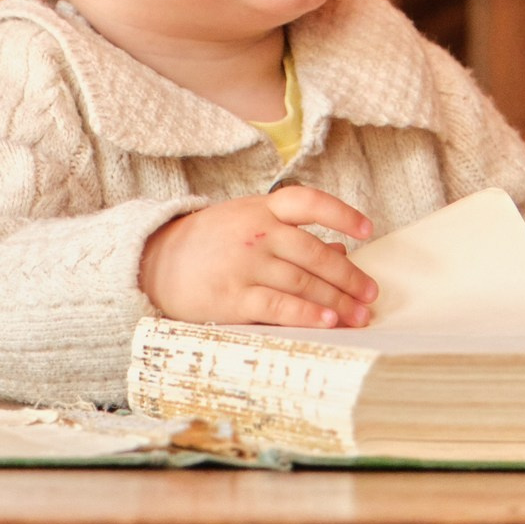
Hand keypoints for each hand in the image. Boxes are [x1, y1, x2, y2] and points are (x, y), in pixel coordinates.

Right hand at [140, 187, 378, 329]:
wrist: (154, 263)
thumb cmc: (208, 243)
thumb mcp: (247, 225)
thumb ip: (291, 235)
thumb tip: (340, 252)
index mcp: (260, 208)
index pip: (308, 202)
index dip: (341, 214)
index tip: (367, 231)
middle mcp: (256, 231)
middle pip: (313, 251)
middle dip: (348, 277)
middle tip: (370, 295)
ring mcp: (244, 263)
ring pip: (302, 281)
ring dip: (336, 301)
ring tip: (359, 316)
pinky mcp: (232, 296)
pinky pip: (278, 305)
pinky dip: (307, 314)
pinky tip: (328, 321)